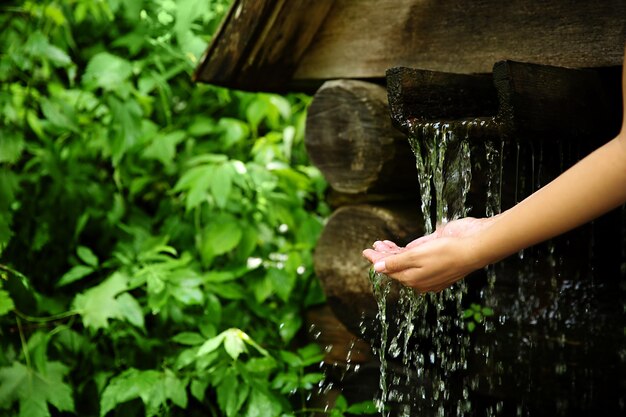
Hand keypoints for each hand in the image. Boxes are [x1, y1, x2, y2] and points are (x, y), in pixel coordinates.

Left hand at [362, 217, 492, 291]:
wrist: (475, 246)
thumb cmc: (447, 253)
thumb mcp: (417, 257)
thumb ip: (396, 262)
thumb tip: (378, 268)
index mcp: (415, 280)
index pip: (391, 271)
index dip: (377, 261)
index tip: (366, 252)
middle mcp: (421, 275)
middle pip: (397, 266)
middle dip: (383, 256)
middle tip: (371, 247)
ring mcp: (429, 264)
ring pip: (406, 260)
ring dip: (392, 251)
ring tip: (380, 243)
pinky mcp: (436, 253)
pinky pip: (416, 254)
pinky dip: (405, 249)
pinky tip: (395, 245)